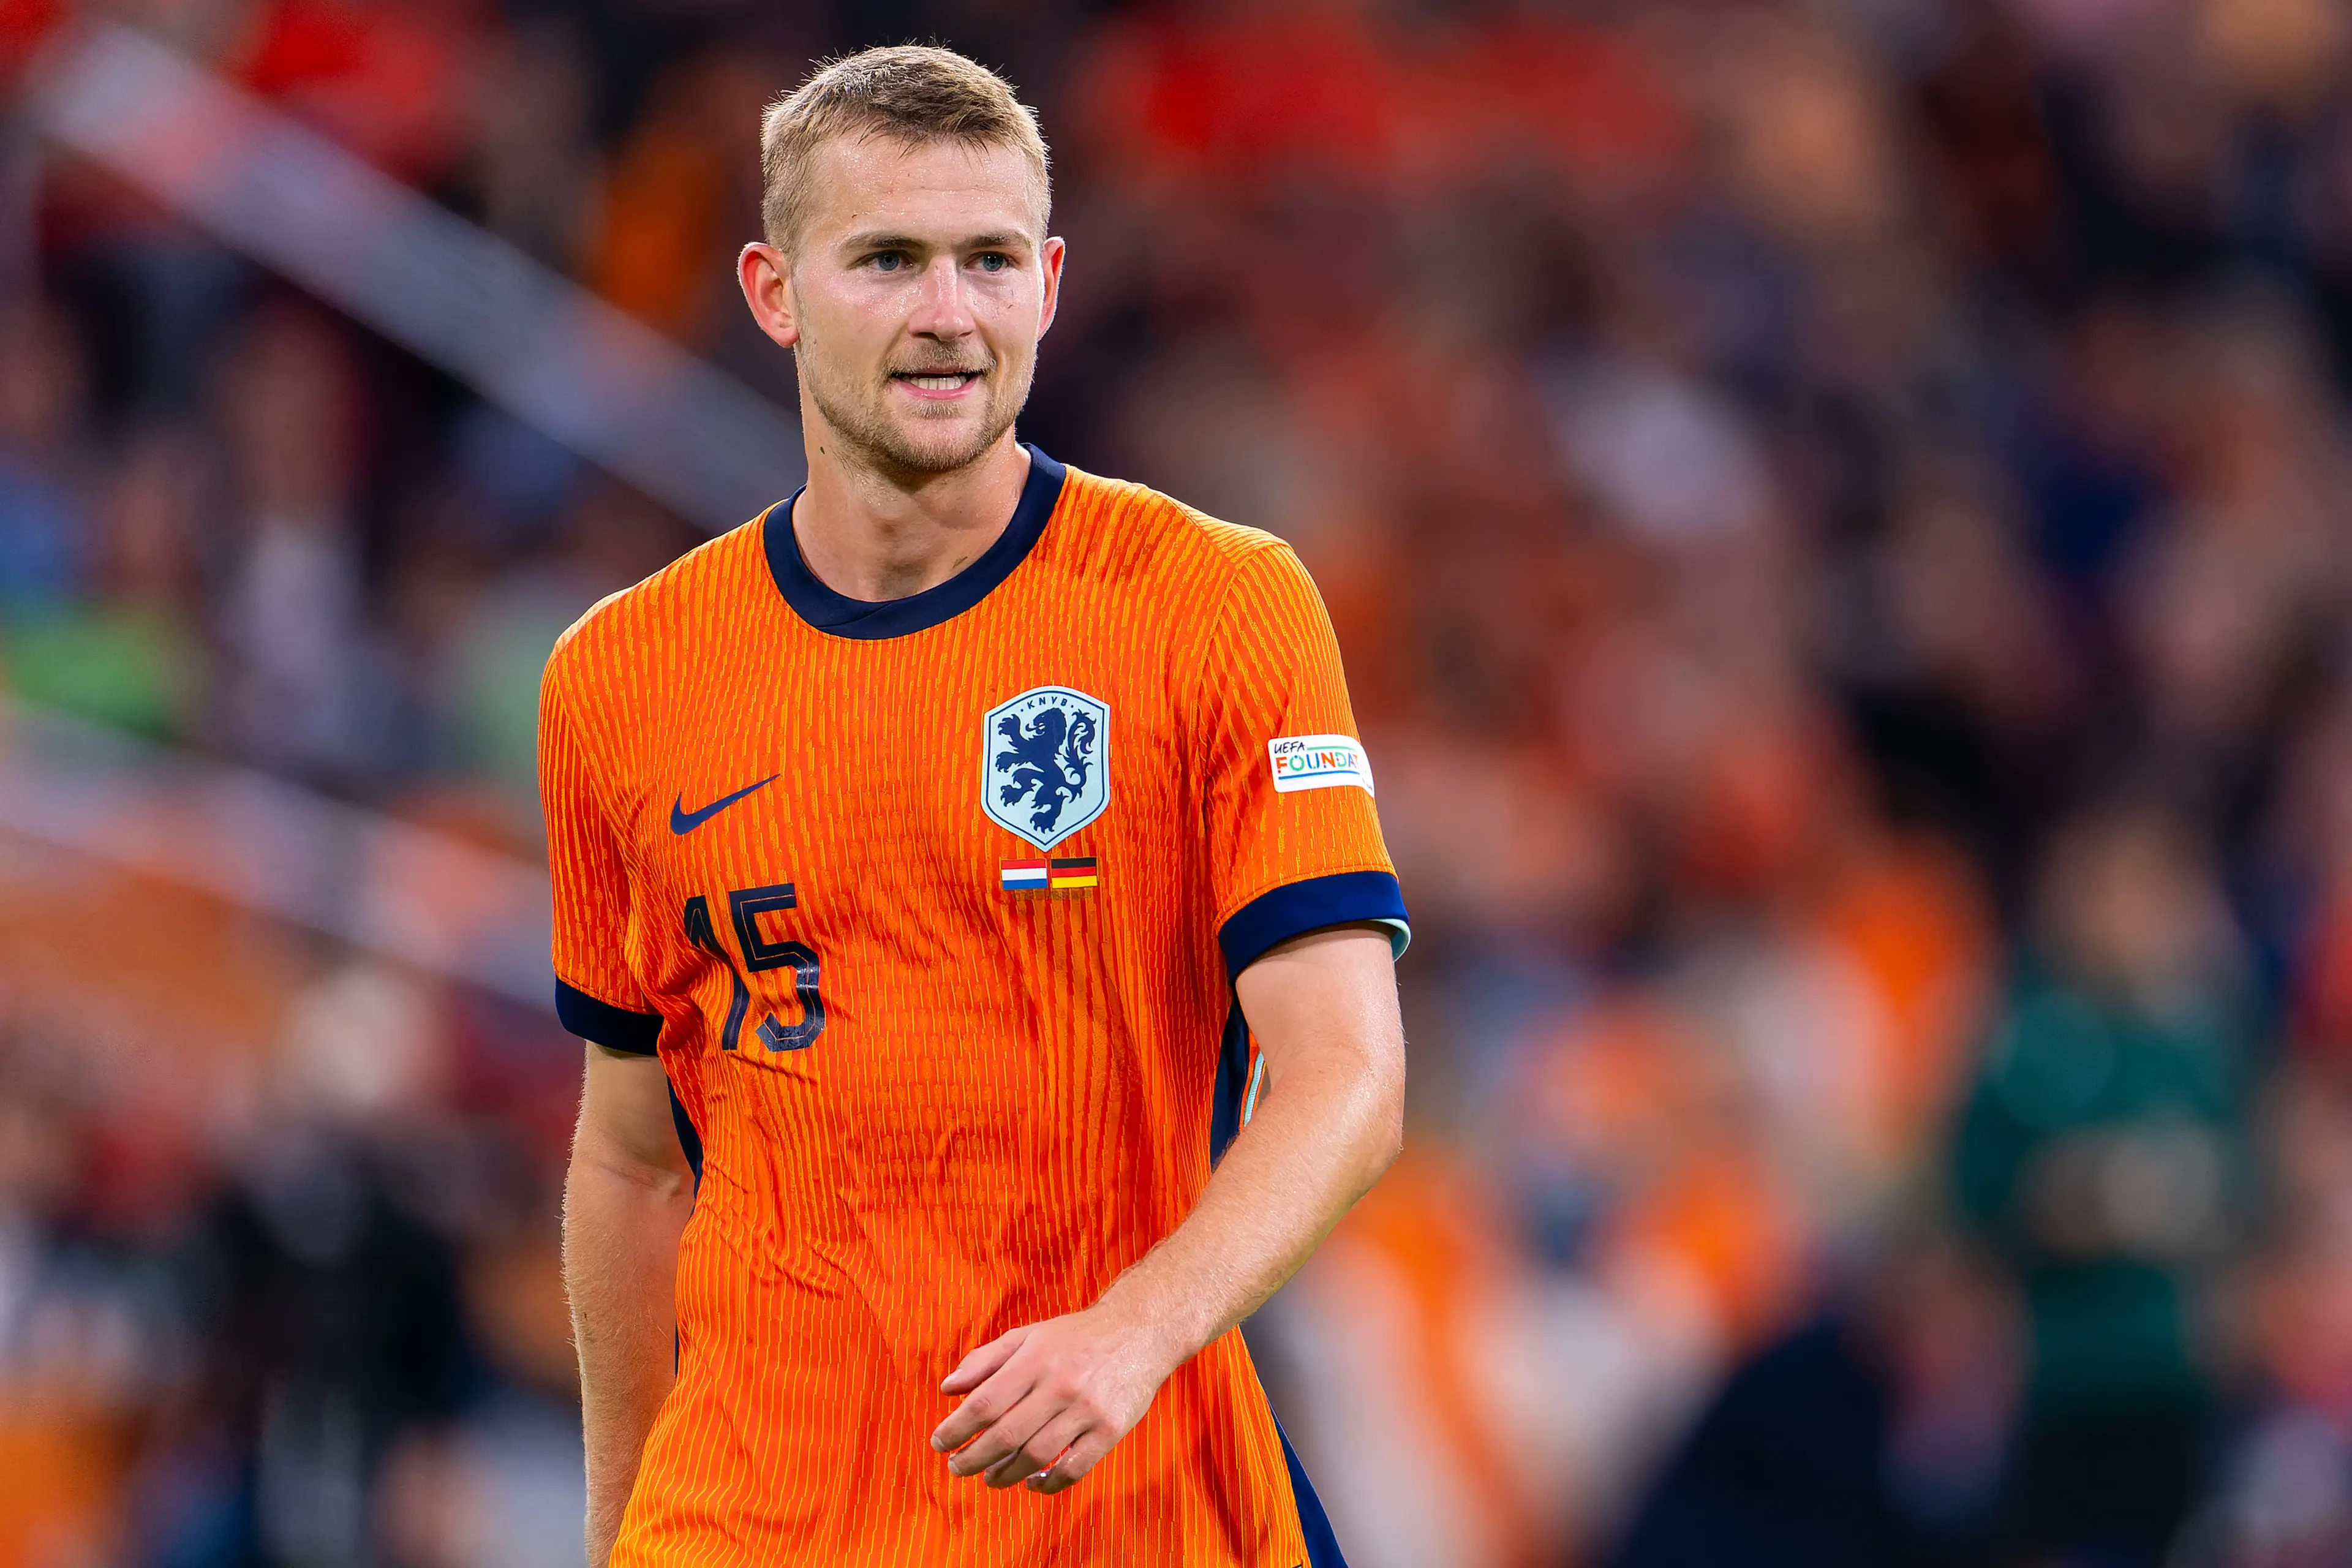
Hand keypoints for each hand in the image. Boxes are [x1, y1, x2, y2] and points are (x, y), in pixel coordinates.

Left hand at [930, 1303, 1179, 1493]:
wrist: (1140, 1331)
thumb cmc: (1077, 1336)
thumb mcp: (1029, 1335)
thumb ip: (985, 1359)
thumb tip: (947, 1388)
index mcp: (1035, 1359)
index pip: (985, 1402)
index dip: (957, 1427)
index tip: (938, 1442)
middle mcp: (1059, 1385)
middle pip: (1005, 1435)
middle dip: (973, 1457)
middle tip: (956, 1467)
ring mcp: (1087, 1410)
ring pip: (1036, 1455)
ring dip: (1005, 1474)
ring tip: (989, 1479)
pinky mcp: (1110, 1430)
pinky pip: (1073, 1469)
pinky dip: (1048, 1484)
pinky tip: (1032, 1483)